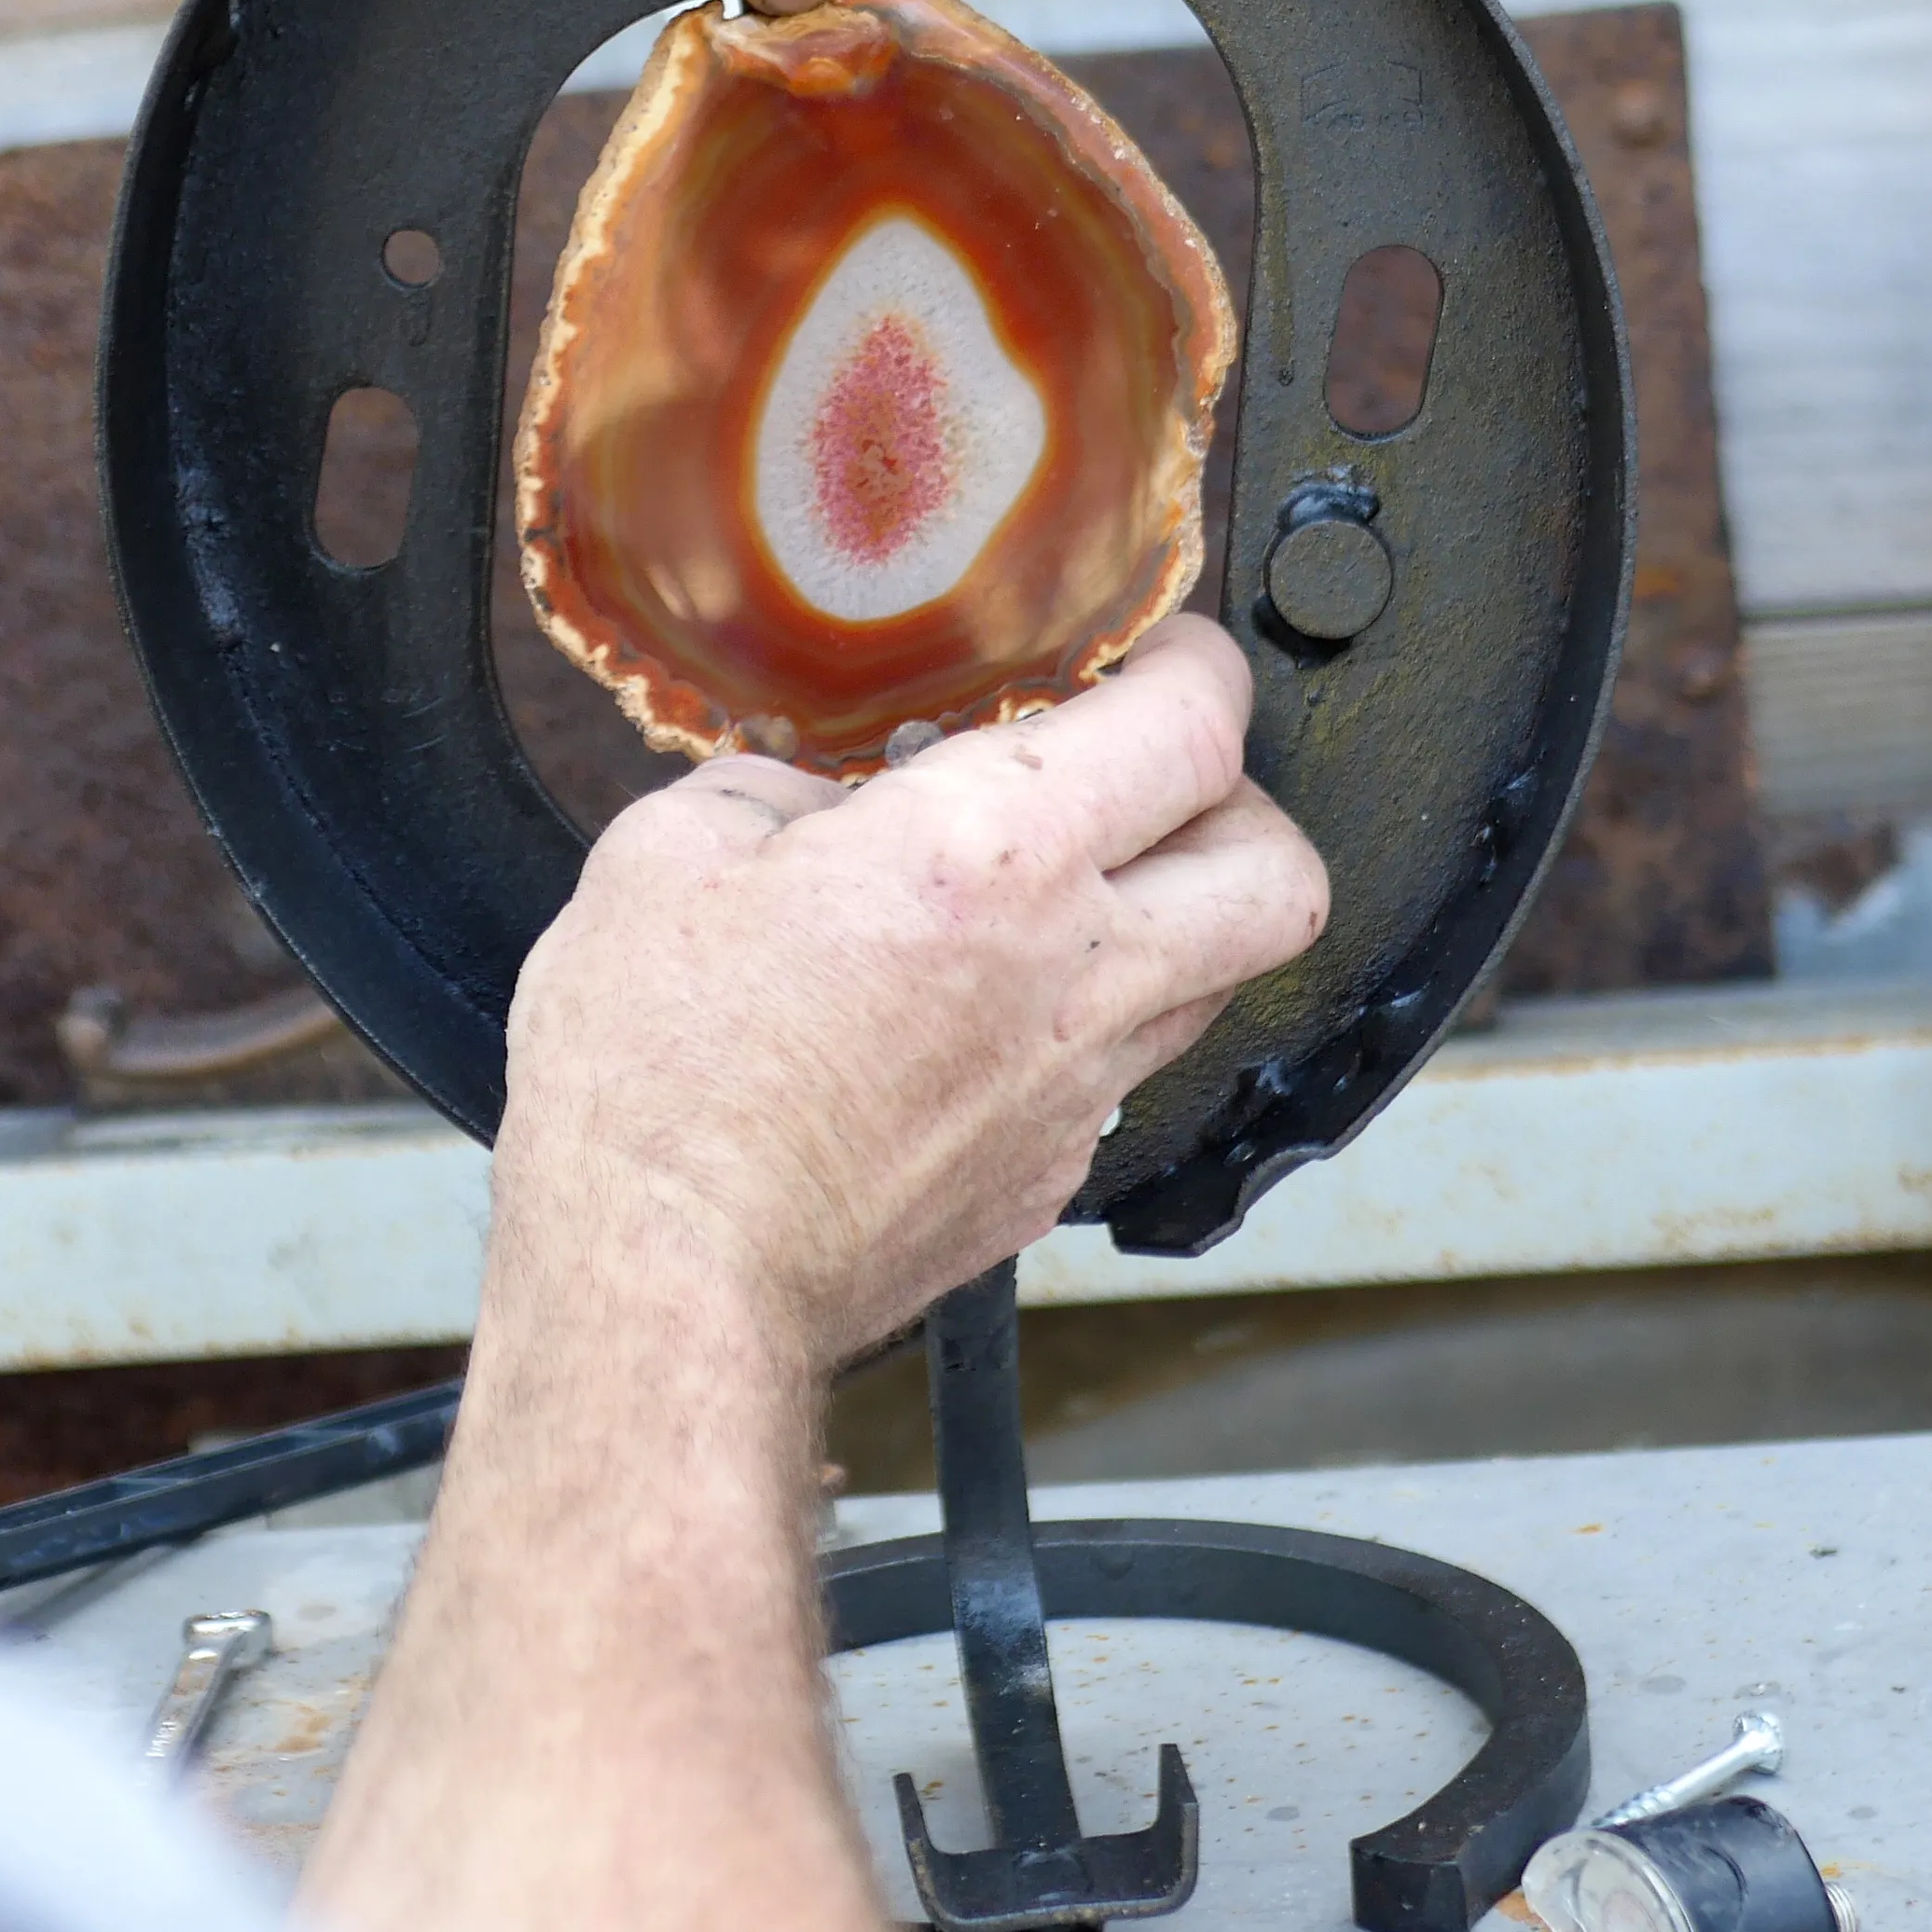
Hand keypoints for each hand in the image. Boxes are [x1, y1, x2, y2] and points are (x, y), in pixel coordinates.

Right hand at [491, 617, 1324, 1361]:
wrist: (661, 1279)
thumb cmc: (655, 1080)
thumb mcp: (667, 857)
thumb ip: (773, 795)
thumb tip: (817, 804)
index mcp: (992, 853)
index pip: (1195, 727)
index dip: (1198, 666)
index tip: (1164, 652)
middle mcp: (1073, 972)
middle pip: (1277, 871)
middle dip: (1240, 804)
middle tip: (1159, 779)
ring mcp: (1072, 1091)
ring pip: (1214, 981)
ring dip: (1174, 920)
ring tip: (1067, 895)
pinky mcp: (1040, 1181)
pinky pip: (1116, 1077)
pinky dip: (1084, 1028)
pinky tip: (986, 1012)